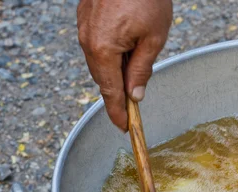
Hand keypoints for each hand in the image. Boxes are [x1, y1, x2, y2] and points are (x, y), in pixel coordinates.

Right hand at [77, 0, 172, 130]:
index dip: (118, 112)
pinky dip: (109, 56)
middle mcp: (88, 41)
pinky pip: (95, 46)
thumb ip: (142, 69)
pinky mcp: (85, 17)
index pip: (110, 91)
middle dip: (117, 95)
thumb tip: (136, 95)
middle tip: (132, 109)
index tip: (124, 127)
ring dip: (114, 74)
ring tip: (133, 77)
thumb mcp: (154, 39)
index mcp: (103, 50)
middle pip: (103, 79)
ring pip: (99, 62)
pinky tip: (125, 54)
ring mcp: (84, 28)